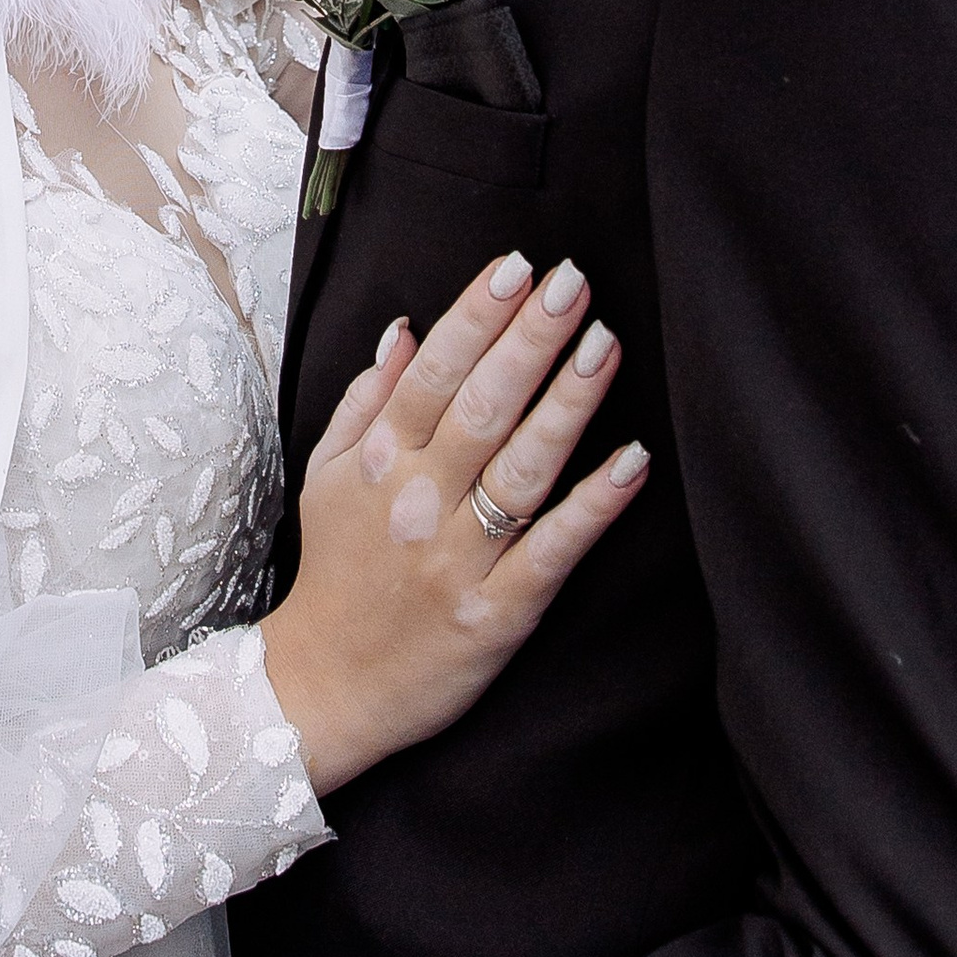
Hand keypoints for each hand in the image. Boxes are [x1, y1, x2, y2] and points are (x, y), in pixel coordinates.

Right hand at [260, 251, 648, 797]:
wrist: (323, 688)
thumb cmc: (335, 571)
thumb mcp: (327, 477)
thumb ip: (367, 402)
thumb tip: (407, 328)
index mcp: (380, 463)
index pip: (434, 373)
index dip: (477, 317)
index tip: (519, 268)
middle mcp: (419, 502)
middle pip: (483, 408)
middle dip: (530, 340)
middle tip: (575, 282)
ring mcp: (459, 559)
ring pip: (522, 469)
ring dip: (567, 404)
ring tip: (605, 346)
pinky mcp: (496, 614)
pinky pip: (552, 552)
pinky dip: (593, 507)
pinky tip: (633, 462)